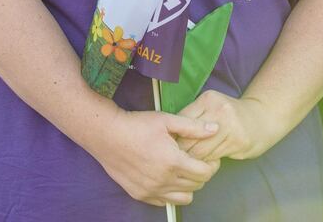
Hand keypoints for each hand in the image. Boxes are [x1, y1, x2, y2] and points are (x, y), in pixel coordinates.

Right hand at [85, 107, 220, 206]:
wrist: (107, 135)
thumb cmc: (138, 125)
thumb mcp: (167, 120)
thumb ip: (194, 127)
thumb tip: (216, 128)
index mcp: (173, 162)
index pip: (205, 174)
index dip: (212, 165)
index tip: (210, 157)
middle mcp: (163, 181)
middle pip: (196, 186)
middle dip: (201, 174)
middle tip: (197, 161)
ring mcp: (151, 190)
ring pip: (183, 198)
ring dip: (188, 186)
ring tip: (183, 170)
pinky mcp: (140, 195)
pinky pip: (164, 202)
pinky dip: (171, 192)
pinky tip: (167, 176)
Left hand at [176, 89, 285, 161]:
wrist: (262, 119)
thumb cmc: (230, 116)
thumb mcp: (212, 107)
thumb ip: (192, 117)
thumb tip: (169, 137)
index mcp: (208, 99)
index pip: (181, 121)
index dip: (174, 137)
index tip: (172, 145)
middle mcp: (219, 110)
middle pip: (188, 137)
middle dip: (181, 151)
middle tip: (179, 157)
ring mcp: (230, 126)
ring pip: (199, 151)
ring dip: (193, 159)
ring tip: (192, 160)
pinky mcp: (237, 142)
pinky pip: (212, 157)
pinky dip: (206, 162)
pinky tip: (207, 161)